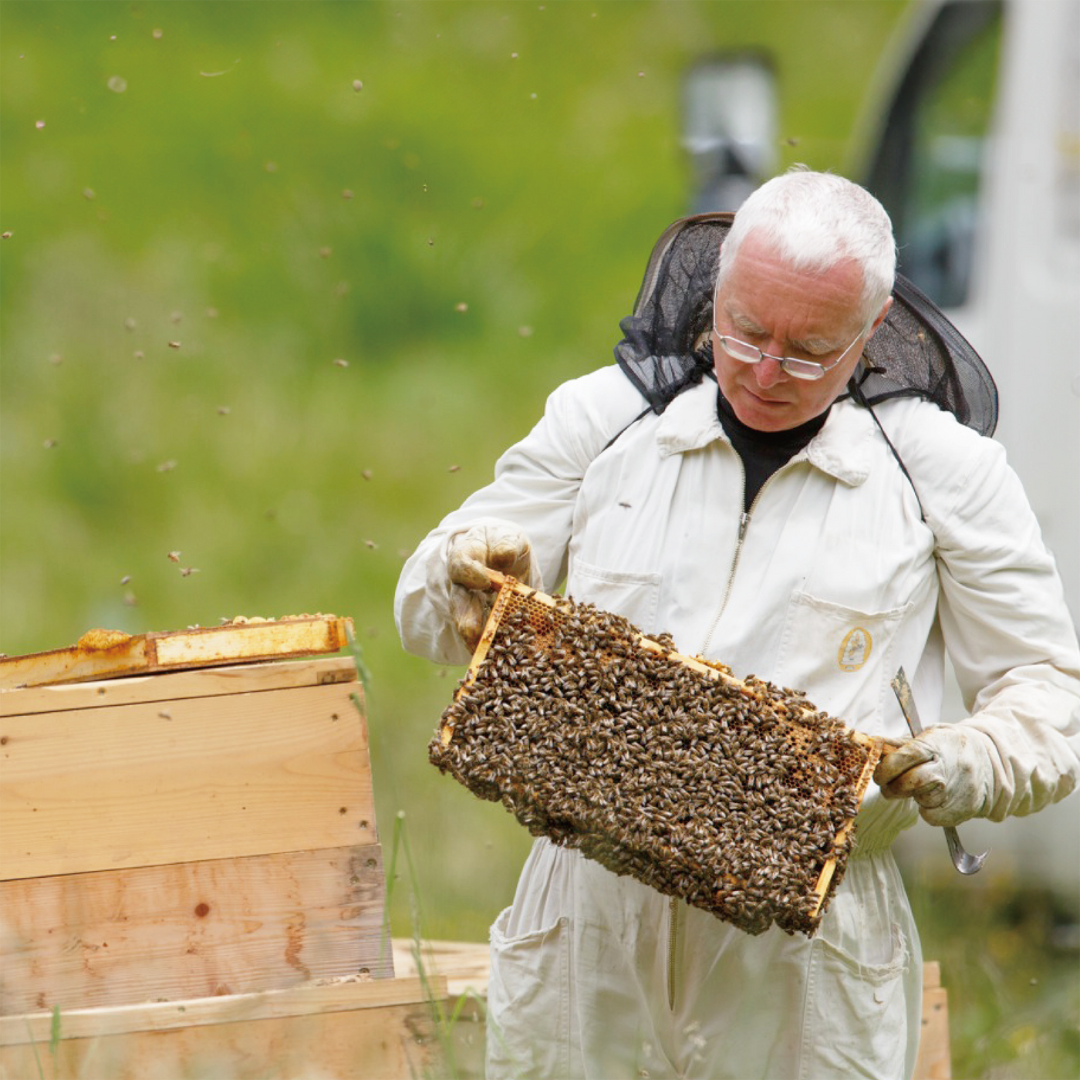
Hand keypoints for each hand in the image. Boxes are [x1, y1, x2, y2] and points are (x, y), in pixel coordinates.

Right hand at [446, 523, 534, 649]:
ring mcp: (469, 605)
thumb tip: (503, 557)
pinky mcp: (482, 621)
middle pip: (459, 603)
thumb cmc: (505, 544)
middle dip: (466, 620)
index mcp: (466, 557)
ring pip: (467, 625)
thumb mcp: (510, 537)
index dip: (469, 573)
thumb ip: (506, 544)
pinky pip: (482, 637)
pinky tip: (500, 659)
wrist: (507, 556)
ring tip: (484, 654)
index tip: (483, 581)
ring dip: (476, 640)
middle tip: (472, 633)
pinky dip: (491, 648)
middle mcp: (462, 585)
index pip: (460, 565)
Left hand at [874, 724, 993, 826]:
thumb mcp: (930, 736)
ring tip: (920, 788)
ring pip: (923, 801)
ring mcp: (960, 789)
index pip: (908, 756)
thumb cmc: (952, 747)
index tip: (879, 774)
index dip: (888, 767)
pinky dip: (927, 810)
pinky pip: (934, 817)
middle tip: (888, 786)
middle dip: (894, 787)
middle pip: (913, 782)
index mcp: (938, 745)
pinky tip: (934, 799)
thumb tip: (875, 746)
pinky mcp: (966, 808)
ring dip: (914, 797)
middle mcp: (950, 767)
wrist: (990, 759)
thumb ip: (902, 745)